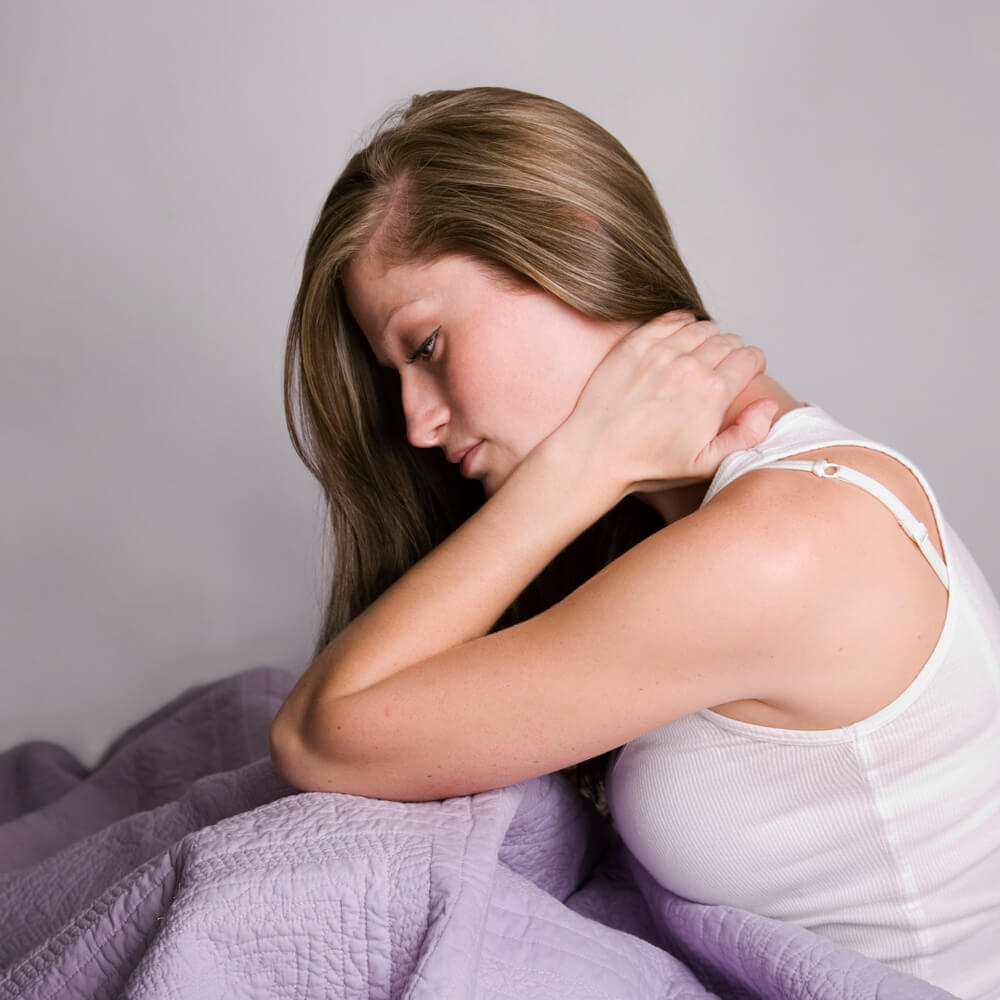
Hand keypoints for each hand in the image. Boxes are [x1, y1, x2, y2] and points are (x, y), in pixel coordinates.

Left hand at [557, 311, 778, 499]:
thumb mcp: (705, 464)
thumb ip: (747, 435)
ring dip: (708, 339)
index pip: (751, 357)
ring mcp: (660, 351)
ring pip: (703, 327)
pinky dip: (681, 326)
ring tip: (699, 359)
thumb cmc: (648, 465)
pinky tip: (678, 343)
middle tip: (720, 372)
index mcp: (713, 393)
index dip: (752, 367)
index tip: (744, 376)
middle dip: (732, 354)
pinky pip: (671, 319)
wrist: (595, 454)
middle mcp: (690, 366)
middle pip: (729, 340)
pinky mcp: (635, 343)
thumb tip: (770, 405)